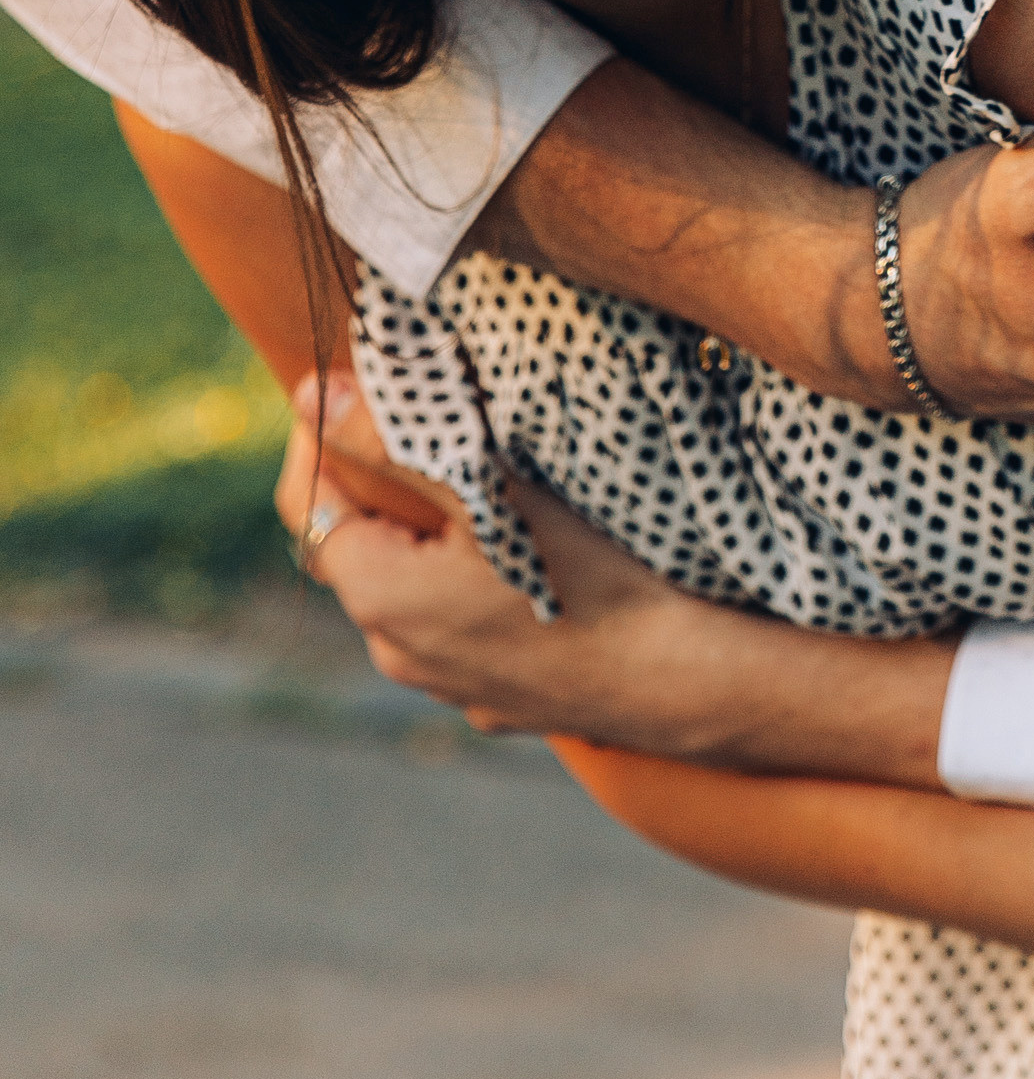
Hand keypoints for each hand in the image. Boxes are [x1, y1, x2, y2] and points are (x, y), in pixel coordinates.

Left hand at [277, 380, 952, 779]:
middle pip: (361, 542)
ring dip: (430, 531)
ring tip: (482, 475)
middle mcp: (396, 651)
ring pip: (413, 586)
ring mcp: (449, 684)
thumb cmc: (590, 575)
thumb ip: (390, 442)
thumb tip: (308, 394)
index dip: (319, 434)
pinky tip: (527, 550)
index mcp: (378, 597)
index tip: (351, 380)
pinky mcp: (500, 698)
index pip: (308, 498)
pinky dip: (474, 579)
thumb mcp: (488, 489)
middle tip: (425, 414)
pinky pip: (464, 621)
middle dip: (380, 478)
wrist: (681, 680)